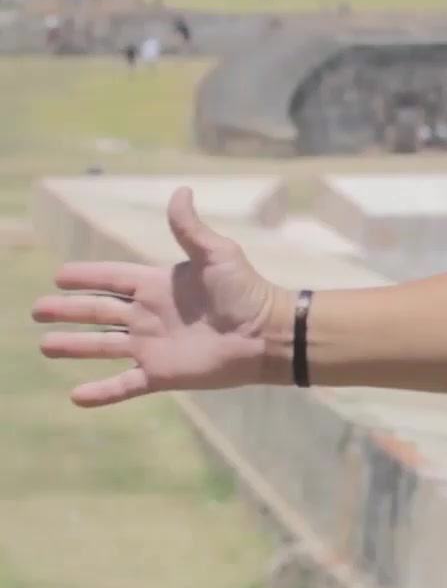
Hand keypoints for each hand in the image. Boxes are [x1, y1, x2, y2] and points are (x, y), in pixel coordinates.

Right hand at [31, 187, 285, 406]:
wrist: (268, 334)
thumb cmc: (247, 292)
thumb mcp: (217, 255)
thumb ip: (190, 228)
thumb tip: (181, 190)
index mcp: (158, 285)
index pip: (113, 278)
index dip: (87, 276)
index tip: (59, 275)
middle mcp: (150, 316)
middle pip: (99, 311)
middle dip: (68, 310)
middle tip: (37, 309)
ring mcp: (153, 346)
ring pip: (103, 346)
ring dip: (74, 346)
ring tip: (45, 345)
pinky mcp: (162, 373)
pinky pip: (125, 385)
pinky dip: (101, 392)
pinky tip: (76, 396)